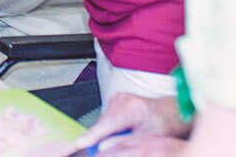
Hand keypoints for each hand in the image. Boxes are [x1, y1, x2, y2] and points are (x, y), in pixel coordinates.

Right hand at [71, 94, 187, 153]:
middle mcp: (122, 100)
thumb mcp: (147, 139)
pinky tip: (119, 133)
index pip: (106, 124)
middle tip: (95, 152)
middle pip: (102, 123)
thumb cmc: (165, 125)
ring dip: (104, 133)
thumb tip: (102, 149)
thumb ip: (124, 144)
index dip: (91, 136)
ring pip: (103, 120)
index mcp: (132, 109)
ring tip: (121, 140)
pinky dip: (109, 127)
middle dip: (98, 138)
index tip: (79, 145)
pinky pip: (107, 117)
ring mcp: (118, 98)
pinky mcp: (116, 100)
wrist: (171, 112)